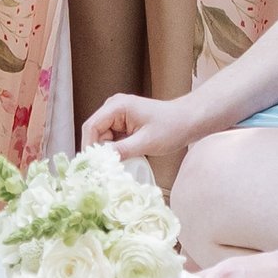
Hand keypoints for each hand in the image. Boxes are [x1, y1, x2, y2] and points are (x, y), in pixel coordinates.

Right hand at [81, 86, 203, 184]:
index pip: (91, 127)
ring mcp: (119, 115)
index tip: (91, 166)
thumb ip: (121, 150)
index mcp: (116, 106)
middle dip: (97, 151)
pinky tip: (121, 161)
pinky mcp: (124, 124)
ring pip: (102, 137)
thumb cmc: (171, 127)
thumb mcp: (145, 142)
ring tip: (112, 168)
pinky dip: (115, 150)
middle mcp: (114, 107)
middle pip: (95, 132)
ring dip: (107, 152)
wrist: (189, 120)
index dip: (88, 147)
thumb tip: (101, 162)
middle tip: (101, 171)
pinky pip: (112, 138)